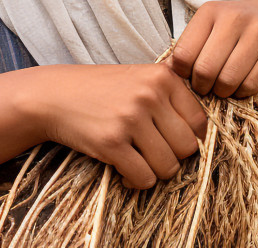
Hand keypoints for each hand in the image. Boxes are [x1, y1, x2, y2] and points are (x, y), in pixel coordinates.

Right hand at [17, 63, 206, 188]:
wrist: (55, 95)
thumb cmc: (101, 90)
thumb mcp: (139, 78)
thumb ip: (170, 95)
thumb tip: (202, 131)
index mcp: (162, 76)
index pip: (199, 121)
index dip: (190, 138)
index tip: (172, 141)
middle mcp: (149, 95)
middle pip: (187, 147)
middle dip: (172, 157)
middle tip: (153, 153)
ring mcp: (130, 118)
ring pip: (168, 166)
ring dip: (155, 171)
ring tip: (138, 161)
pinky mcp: (112, 142)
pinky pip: (143, 178)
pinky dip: (136, 181)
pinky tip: (124, 170)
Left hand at [169, 0, 257, 97]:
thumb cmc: (241, 31)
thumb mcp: (213, 30)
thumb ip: (189, 47)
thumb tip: (161, 73)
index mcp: (210, 11)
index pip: (183, 55)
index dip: (184, 75)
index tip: (192, 78)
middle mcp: (234, 16)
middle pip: (205, 70)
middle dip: (204, 88)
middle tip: (209, 88)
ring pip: (228, 80)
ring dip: (224, 92)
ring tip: (226, 87)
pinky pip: (251, 85)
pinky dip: (244, 93)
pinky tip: (245, 84)